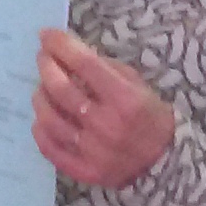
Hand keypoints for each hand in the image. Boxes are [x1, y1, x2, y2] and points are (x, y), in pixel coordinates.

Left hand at [32, 30, 175, 189]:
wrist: (165, 163)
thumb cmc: (150, 117)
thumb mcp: (139, 86)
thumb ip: (107, 70)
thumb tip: (72, 55)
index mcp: (125, 99)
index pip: (85, 64)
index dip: (61, 45)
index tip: (46, 35)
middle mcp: (107, 124)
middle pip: (62, 89)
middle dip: (47, 67)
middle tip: (42, 58)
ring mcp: (94, 151)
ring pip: (50, 119)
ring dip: (40, 97)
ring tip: (41, 88)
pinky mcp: (85, 170)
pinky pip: (51, 148)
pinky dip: (41, 130)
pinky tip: (41, 119)